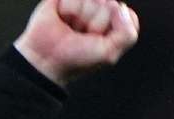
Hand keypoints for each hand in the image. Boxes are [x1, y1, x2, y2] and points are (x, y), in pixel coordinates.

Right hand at [14, 0, 139, 86]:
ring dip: (80, 16)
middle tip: (82, 36)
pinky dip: (69, 7)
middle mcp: (99, 11)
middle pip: (110, 4)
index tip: (100, 41)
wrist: (46, 59)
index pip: (126, 14)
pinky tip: (63, 18)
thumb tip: (121, 7)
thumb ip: (127, 34)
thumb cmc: (76, 59)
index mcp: (113, 25)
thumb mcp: (109, 53)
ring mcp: (83, 3)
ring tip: (71, 28)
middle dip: (96, 23)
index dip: (114, 27)